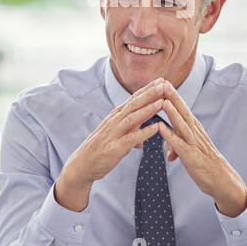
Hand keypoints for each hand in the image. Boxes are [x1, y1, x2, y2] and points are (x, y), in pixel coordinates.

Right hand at [55, 79, 166, 210]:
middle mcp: (114, 121)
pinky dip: (144, 132)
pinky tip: (156, 128)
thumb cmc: (100, 150)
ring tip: (162, 102)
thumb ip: (129, 134)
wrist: (82, 165)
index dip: (148, 89)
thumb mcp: (116, 137)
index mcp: (116, 116)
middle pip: (134, 104)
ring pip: (133, 118)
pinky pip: (131, 138)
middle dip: (150, 93)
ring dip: (148, 109)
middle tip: (165, 83)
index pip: (134, 99)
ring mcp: (114, 134)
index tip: (161, 80)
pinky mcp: (114, 148)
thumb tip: (141, 140)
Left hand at [156, 82, 246, 216]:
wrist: (222, 181)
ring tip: (163, 100)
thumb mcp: (190, 152)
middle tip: (163, 82)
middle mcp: (196, 133)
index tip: (163, 82)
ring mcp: (195, 145)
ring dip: (172, 113)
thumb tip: (169, 149)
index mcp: (195, 130)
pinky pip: (180, 145)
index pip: (183, 109)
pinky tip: (160, 128)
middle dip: (173, 97)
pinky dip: (169, 135)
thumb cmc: (205, 165)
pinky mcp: (192, 158)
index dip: (173, 96)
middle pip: (183, 112)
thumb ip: (179, 146)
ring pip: (182, 126)